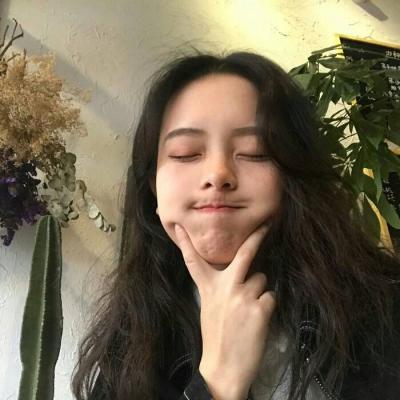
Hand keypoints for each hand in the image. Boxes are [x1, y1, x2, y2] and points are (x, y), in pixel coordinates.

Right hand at [174, 224, 276, 398]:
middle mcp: (226, 287)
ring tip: (249, 310)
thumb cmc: (217, 336)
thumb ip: (219, 287)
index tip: (178, 226)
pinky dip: (267, 306)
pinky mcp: (260, 309)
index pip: (194, 261)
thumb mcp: (210, 307)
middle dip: (257, 236)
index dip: (186, 242)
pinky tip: (257, 320)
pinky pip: (270, 296)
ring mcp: (243, 296)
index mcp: (209, 288)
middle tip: (267, 224)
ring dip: (259, 291)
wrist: (224, 368)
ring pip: (262, 279)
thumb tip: (239, 272)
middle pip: (245, 254)